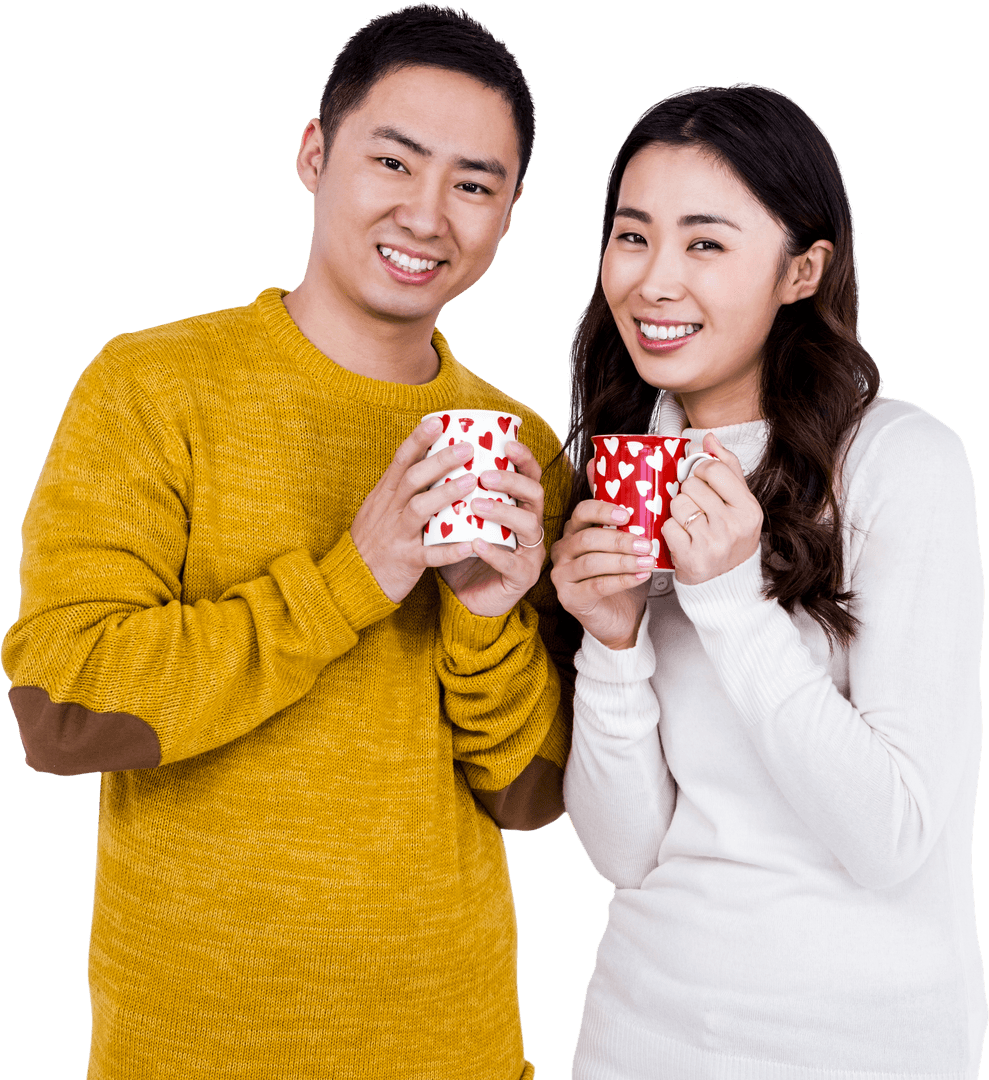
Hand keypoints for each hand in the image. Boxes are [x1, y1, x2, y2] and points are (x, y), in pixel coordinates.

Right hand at [351, 417, 479, 602]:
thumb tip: (430, 460)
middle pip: (413, 478)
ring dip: (446, 494)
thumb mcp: (381, 509)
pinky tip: (472, 543)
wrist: (351, 581)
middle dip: (440, 460)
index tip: (439, 421)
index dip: (419, 439)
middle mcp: (390, 511)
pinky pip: (430, 554)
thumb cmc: (375, 541)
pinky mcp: (407, 561)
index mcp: (385, 495)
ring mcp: (397, 535)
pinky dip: (451, 550)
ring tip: (472, 481)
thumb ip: (401, 488)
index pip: (401, 460)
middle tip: (468, 447)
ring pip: (420, 509)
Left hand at [438, 440, 546, 617]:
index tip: (508, 443)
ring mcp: (530, 552)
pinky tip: (476, 543)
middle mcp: (531, 525)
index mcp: (519, 506)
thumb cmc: (464, 552)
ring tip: (476, 506)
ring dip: (504, 512)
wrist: (467, 598)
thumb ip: (452, 493)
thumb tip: (428, 456)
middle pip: (535, 494)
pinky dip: (494, 553)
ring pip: (529, 526)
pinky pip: (512, 564)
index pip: (529, 475)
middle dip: (513, 481)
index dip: (524, 458)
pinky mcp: (522, 577)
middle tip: (483, 476)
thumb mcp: (459, 518)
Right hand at [549, 457, 655, 649]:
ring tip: (649, 561)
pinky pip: (596, 585)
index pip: (580, 513)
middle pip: (587, 539)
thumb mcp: (623, 545)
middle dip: (620, 540)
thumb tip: (614, 472)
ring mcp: (562, 576)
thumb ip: (620, 516)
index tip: (628, 514)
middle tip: (647, 543)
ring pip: (591, 562)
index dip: (602, 510)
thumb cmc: (622, 577)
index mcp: (573, 533)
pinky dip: (622, 580)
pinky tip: (642, 576)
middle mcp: (562, 552)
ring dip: (623, 560)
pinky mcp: (570, 598)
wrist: (620, 619)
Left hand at [662, 433, 763, 584]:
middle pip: (691, 486)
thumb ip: (726, 467)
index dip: (699, 471)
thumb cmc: (730, 537)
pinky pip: (667, 527)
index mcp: (749, 509)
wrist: (727, 582)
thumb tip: (708, 438)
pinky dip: (669, 530)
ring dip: (677, 511)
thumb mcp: (739, 503)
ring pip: (677, 504)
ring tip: (689, 523)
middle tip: (696, 508)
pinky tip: (682, 538)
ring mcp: (713, 543)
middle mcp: (733, 526)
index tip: (700, 481)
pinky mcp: (691, 558)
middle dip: (688, 493)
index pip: (713, 469)